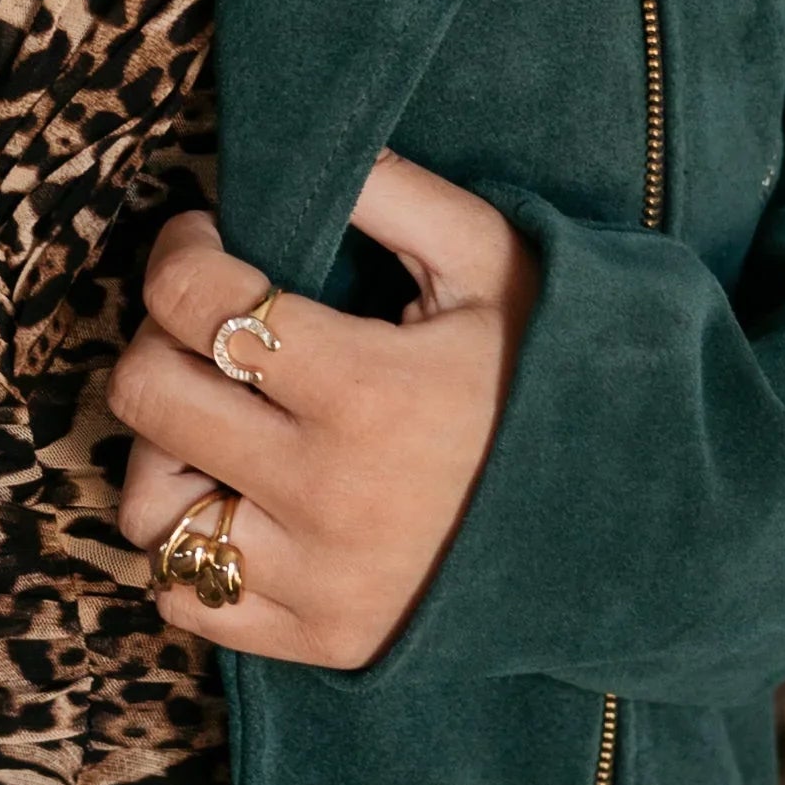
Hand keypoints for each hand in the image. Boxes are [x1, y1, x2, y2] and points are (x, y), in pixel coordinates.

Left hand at [111, 152, 541, 670]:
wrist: (636, 524)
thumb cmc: (557, 375)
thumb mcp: (495, 263)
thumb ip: (394, 196)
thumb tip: (300, 143)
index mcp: (368, 389)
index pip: (192, 301)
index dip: (180, 253)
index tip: (205, 243)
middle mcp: (327, 493)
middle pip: (148, 394)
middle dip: (159, 337)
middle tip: (206, 327)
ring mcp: (318, 578)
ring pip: (149, 506)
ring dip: (165, 452)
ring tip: (221, 423)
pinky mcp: (318, 641)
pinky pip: (187, 595)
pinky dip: (188, 549)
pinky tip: (237, 503)